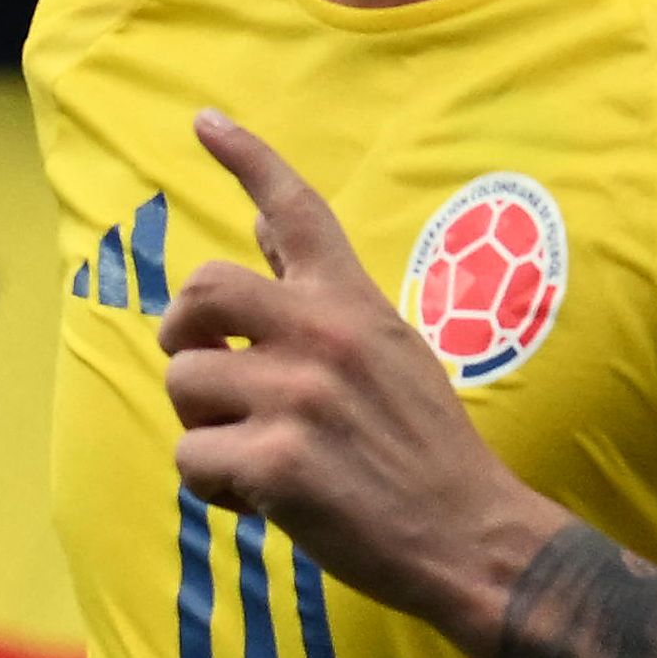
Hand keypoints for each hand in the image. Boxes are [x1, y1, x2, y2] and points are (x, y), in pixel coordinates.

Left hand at [158, 112, 566, 636]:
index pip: (298, 210)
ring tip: (254, 452)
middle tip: (208, 374)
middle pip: (201, 291)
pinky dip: (213, 488)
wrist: (472, 536)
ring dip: (202, 425)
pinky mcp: (276, 464)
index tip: (204, 120)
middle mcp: (324, 336)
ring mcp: (299, 398)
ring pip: (184, 383)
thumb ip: (324, 291)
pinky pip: (192, 460)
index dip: (247, 157)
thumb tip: (268, 227)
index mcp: (353, 304)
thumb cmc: (425, 447)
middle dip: (184, 335)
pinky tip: (261, 499)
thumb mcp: (390, 347)